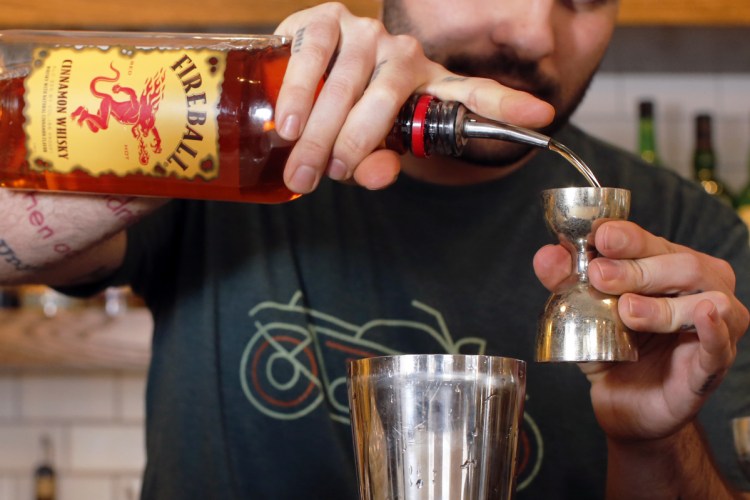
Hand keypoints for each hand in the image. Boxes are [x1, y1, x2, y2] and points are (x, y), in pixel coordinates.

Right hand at [273, 2, 553, 193]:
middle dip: (353, 144)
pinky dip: (298, 92)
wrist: (303, 76)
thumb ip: (375, 163)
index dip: (505, 105)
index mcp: (426, 85)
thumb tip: (373, 174)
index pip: (472, 94)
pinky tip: (287, 122)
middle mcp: (403, 54)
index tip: (540, 116)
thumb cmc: (342, 119)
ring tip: (302, 167)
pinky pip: (313, 55)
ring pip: (347, 83)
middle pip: (387, 98)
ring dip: (320, 131)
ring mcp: (366, 33)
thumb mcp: (365, 150)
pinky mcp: (326, 18)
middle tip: (323, 177)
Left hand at [533, 220, 749, 442]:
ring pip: (705, 298)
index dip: (629, 237)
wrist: (622, 403)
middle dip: (637, 269)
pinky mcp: (713, 364)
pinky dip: (713, 329)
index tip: (601, 236)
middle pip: (681, 264)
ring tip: (627, 310)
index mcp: (667, 266)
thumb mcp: (581, 312)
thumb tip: (546, 255)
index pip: (653, 242)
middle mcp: (698, 288)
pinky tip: (704, 315)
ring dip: (662, 304)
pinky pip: (720, 344)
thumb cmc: (610, 349)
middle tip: (600, 275)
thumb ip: (564, 282)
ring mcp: (713, 325)